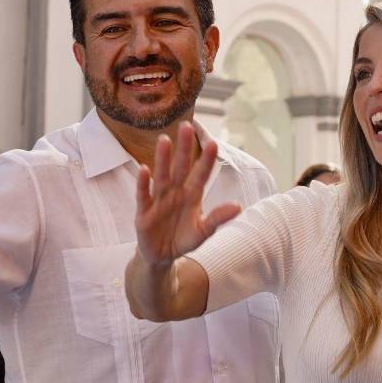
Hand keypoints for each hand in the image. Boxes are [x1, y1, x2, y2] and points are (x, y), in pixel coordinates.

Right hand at [134, 122, 240, 265]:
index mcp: (192, 195)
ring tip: (164, 140)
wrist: (162, 256)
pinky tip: (144, 169)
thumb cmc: (183, 239)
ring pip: (162, 176)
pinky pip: (144, 195)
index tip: (213, 143)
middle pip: (180, 167)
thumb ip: (217, 218)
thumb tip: (238, 206)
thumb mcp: (203, 231)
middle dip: (184, 148)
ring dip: (162, 159)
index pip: (201, 174)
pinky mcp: (144, 212)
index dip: (206, 160)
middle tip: (187, 126)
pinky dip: (143, 184)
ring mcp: (159, 200)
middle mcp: (175, 192)